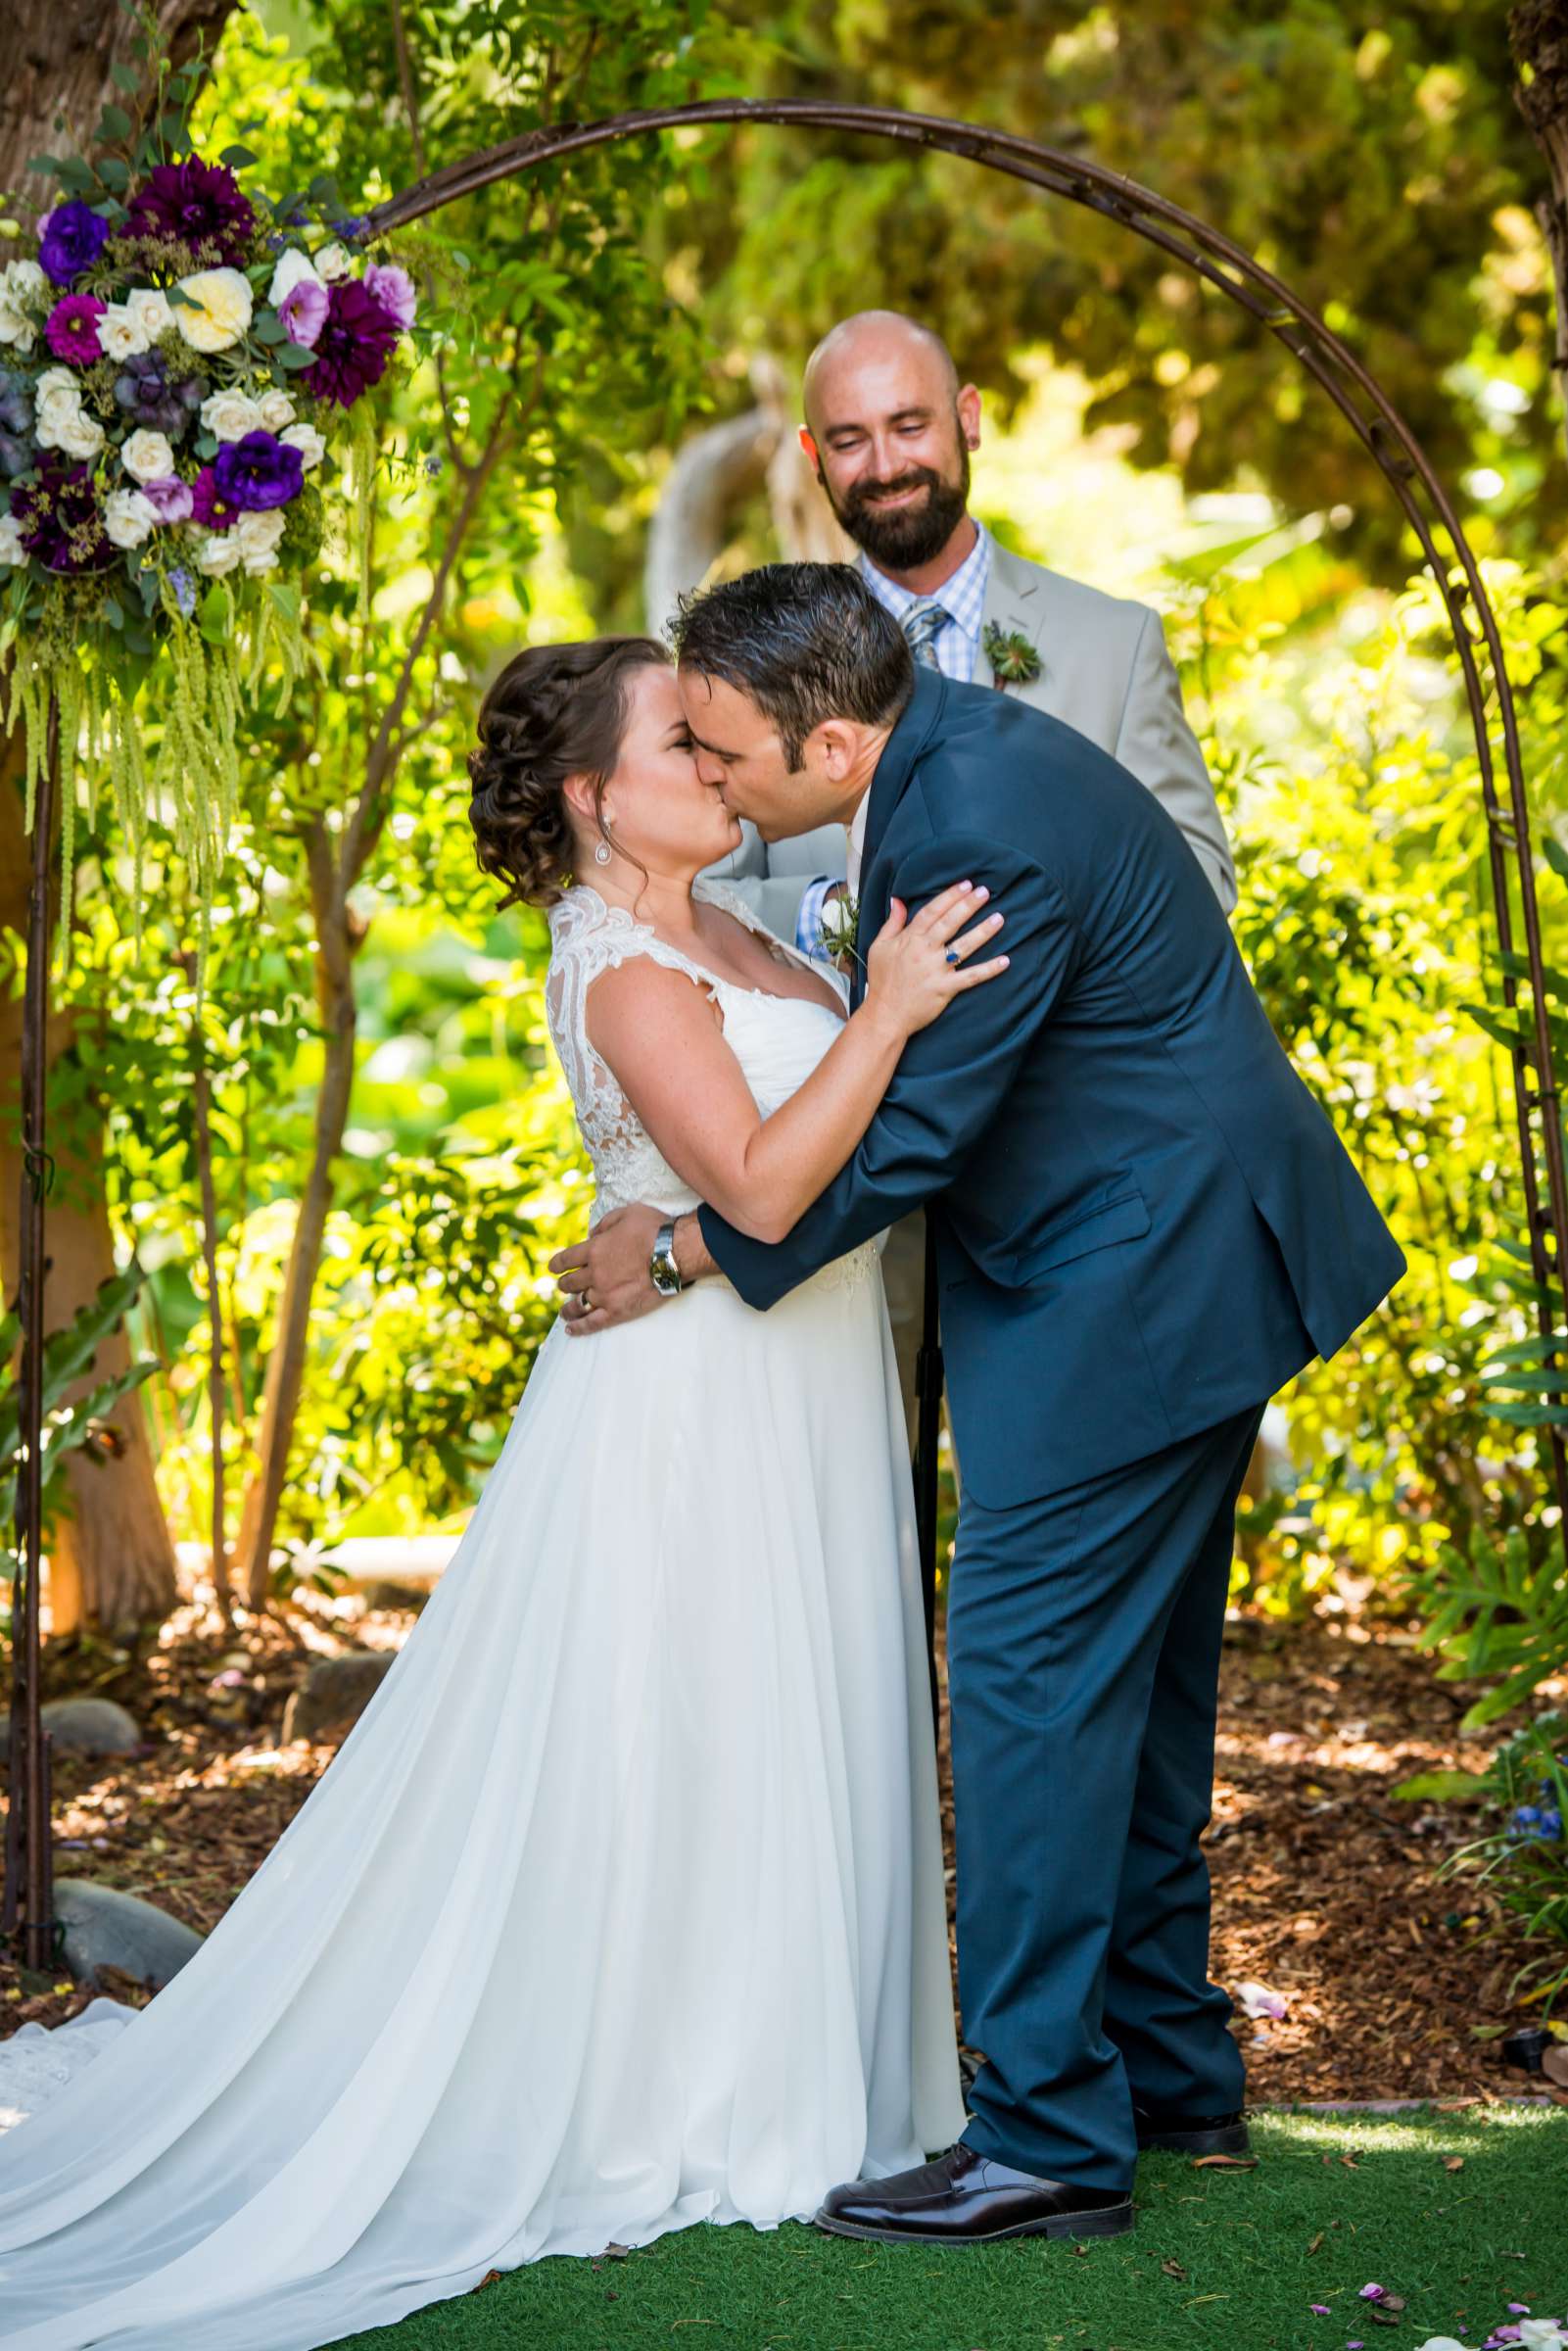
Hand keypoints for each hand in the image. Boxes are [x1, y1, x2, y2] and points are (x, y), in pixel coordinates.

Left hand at [548, 1203, 668, 1337]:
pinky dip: (579, 1327)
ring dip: (568, 1307)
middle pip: (570, 1283)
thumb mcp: (627, 1213)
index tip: (553, 1267)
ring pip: (577, 1304)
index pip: (566, 1259)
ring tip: (564, 1311)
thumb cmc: (654, 1230)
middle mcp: (594, 1274)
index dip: (557, 1264)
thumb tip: (593, 1233)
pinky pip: (592, 1323)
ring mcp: (605, 1295)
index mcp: (594, 1250)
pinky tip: (570, 1330)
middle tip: (565, 1285)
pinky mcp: (617, 1311)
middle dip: (565, 1284)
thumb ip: (605, 1223)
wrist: (675, 1254)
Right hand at [862, 880, 1007, 1037]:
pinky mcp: (945, 988)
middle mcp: (924, 951)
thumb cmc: (881, 980)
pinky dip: (988, 970)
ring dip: (983, 931)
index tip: (965, 884)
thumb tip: (897, 900)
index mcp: (909, 939)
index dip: (949, 896)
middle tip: (985, 892)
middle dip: (968, 905)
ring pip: (964, 946)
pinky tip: (1005, 961)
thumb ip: (892, 923)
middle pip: (950, 923)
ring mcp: (936, 970)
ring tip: (999, 918)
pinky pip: (971, 977)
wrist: (885, 1015)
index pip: (932, 911)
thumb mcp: (879, 947)